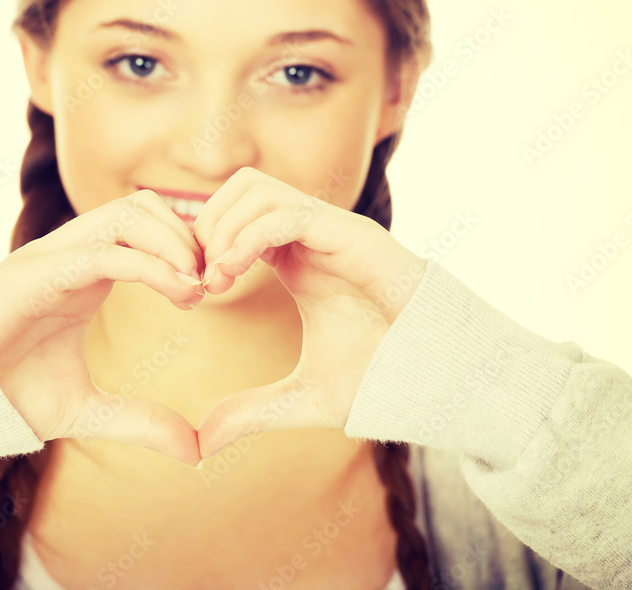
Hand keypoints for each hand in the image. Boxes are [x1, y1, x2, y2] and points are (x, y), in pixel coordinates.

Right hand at [0, 190, 205, 466]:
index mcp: (85, 272)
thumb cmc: (6, 393)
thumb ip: (139, 421)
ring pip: (126, 214)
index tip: (209, 292)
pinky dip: (148, 264)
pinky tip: (178, 292)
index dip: (185, 249)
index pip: (146, 226)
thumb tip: (194, 451)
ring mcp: (52, 258)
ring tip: (196, 286)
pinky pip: (101, 252)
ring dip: (172, 243)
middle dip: (186, 237)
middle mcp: (71, 255)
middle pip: (143, 206)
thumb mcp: (85, 410)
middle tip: (211, 283)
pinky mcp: (35, 273)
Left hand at [191, 167, 426, 459]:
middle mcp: (313, 235)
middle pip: (241, 187)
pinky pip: (287, 214)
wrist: (438, 383)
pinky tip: (231, 274)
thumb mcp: (301, 399)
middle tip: (200, 280)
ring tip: (216, 279)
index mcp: (298, 258)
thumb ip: (251, 412)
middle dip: (207, 226)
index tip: (193, 293)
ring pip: (258, 189)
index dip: (205, 244)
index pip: (236, 216)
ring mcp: (334, 231)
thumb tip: (202, 444)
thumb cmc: (381, 380)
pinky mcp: (353, 237)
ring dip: (224, 228)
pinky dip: (248, 236)